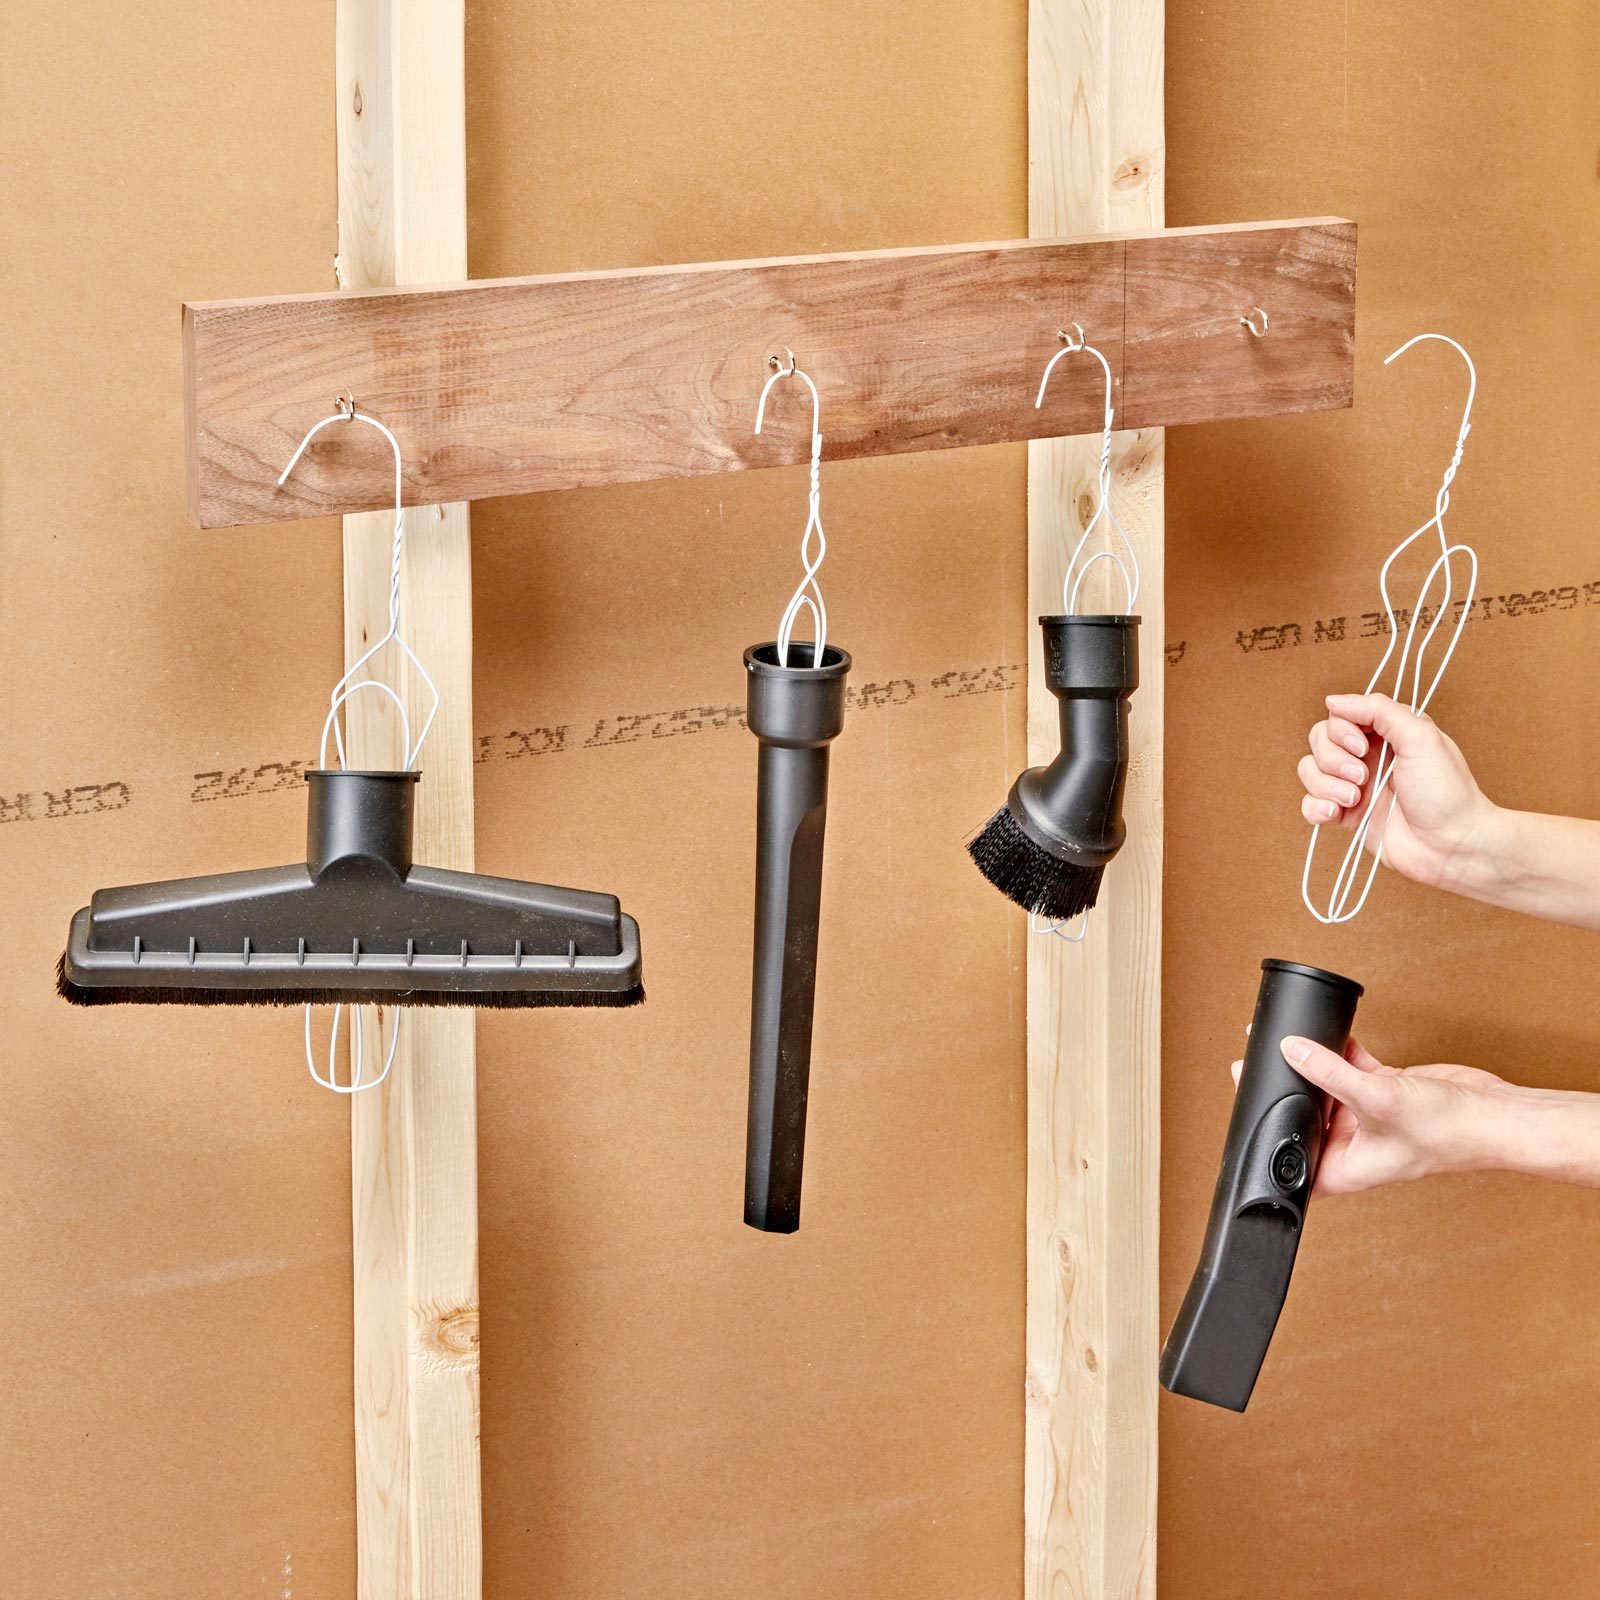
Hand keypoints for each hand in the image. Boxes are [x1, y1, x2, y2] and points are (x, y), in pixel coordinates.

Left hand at [1231, 1035, 1523, 1194]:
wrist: (1495, 1114)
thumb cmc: (1448, 1131)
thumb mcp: (1377, 1098)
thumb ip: (1331, 1074)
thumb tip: (1291, 1051)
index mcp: (1347, 1169)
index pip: (1293, 1164)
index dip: (1268, 1145)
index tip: (1244, 1115)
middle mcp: (1354, 1147)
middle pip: (1305, 1119)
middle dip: (1282, 1094)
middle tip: (1252, 1066)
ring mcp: (1370, 1119)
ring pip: (1325, 1092)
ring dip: (1306, 1068)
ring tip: (1280, 1043)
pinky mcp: (1386, 1093)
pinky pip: (1351, 1072)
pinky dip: (1339, 1054)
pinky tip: (1326, 1036)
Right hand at [1297, 691, 1497, 891]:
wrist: (1451, 845)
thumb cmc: (1446, 791)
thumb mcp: (1421, 737)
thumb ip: (1379, 710)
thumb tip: (1333, 700)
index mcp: (1385, 733)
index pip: (1340, 716)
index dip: (1342, 731)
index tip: (1363, 748)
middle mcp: (1366, 756)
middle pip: (1319, 741)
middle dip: (1333, 760)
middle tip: (1363, 777)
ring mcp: (1353, 786)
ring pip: (1309, 770)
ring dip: (1326, 785)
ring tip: (1355, 799)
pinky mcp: (1345, 815)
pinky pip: (1309, 803)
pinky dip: (1315, 807)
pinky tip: (1335, 814)